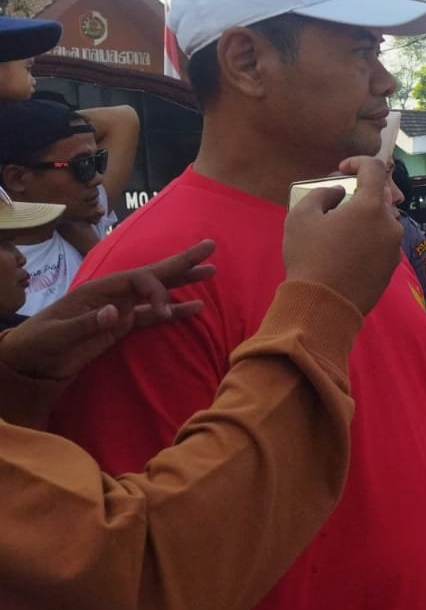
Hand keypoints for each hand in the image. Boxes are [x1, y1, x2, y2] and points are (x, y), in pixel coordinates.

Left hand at [0, 241, 215, 382]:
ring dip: (183, 282)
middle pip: (153, 274)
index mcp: (99, 290)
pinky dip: (174, 311)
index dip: (157, 291)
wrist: (30, 363)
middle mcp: (114, 295)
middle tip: (210, 247)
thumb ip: (86, 324)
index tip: (163, 312)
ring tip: (211, 271)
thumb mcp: (57, 336)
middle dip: (181, 262)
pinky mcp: (122, 326)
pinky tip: (195, 307)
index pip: (139, 280)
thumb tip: (117, 312)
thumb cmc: (38, 345)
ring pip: (157, 291)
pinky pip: (154, 316)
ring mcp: (120, 310)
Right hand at [283, 156, 402, 313]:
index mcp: (371, 207)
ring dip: (365, 217)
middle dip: (362, 192)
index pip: (375, 169)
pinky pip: (382, 242)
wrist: (324, 306)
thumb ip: (321, 194)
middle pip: (381, 196)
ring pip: (383, 221)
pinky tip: (349, 249)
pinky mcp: (392, 267)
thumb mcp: (301, 217)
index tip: (342, 169)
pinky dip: (369, 237)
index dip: (358, 162)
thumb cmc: (310, 257)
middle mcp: (390, 224)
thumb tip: (339, 193)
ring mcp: (394, 247)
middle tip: (339, 201)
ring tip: (341, 227)